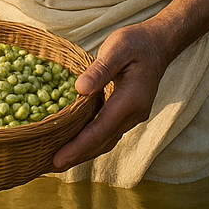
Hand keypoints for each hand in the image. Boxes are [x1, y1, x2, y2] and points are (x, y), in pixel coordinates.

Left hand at [50, 21, 170, 170]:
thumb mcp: (117, 47)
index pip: (100, 130)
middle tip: (49, 166)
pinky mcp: (128, 114)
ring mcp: (133, 116)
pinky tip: (74, 142)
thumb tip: (79, 89)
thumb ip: (100, 69)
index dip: (78, 146)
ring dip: (83, 152)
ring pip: (106, 141)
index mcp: (131, 99)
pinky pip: (108, 133)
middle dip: (77, 156)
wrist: (158, 44)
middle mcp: (134, 113)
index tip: (57, 158)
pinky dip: (91, 141)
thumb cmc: (136, 42)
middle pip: (102, 142)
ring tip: (58, 161)